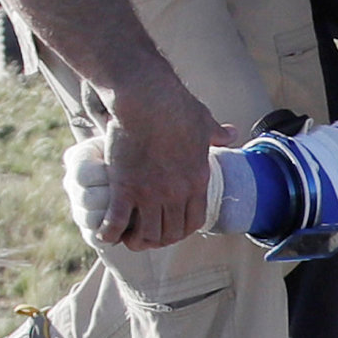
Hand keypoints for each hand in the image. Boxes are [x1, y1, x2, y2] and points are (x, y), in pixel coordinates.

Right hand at [97, 79, 224, 249]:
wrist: (147, 98)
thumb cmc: (176, 105)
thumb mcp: (204, 122)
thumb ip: (217, 133)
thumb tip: (232, 132)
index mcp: (197, 180)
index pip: (194, 222)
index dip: (181, 232)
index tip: (170, 230)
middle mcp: (177, 193)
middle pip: (171, 233)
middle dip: (158, 239)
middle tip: (144, 235)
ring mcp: (151, 192)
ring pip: (147, 234)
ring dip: (136, 239)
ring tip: (126, 237)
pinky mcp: (125, 186)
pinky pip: (117, 222)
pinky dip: (110, 232)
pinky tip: (106, 233)